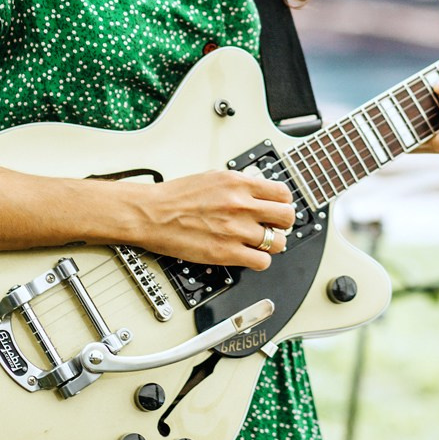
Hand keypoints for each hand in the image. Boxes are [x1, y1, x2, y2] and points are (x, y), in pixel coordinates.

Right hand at [140, 170, 295, 270]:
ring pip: (278, 242)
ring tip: (259, 243)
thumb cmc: (175, 197)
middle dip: (282, 223)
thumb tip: (257, 192)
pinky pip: (262, 262)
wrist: (151, 214)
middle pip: (287, 217)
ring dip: (271, 244)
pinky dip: (258, 261)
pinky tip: (248, 255)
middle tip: (273, 226)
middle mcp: (241, 205)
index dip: (283, 202)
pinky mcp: (227, 253)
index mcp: (238, 183)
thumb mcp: (213, 178)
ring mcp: (236, 230)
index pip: (282, 193)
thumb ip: (239, 186)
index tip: (278, 208)